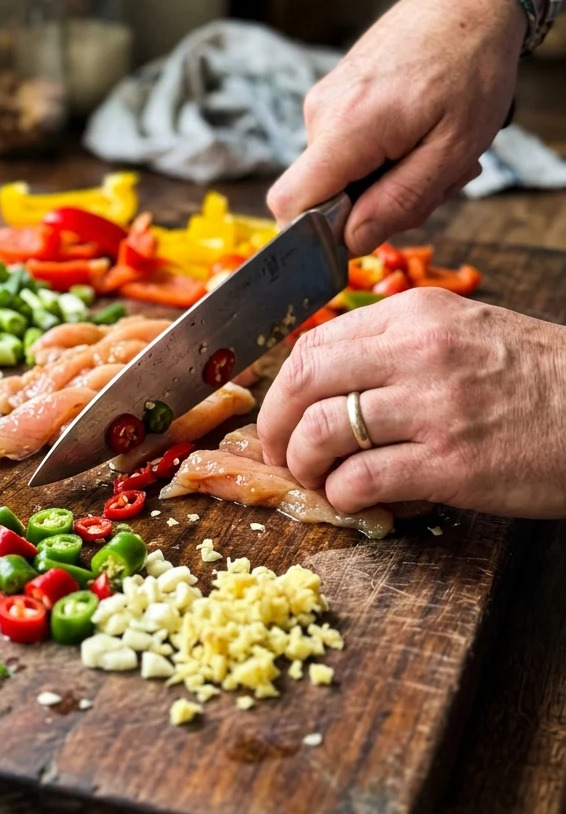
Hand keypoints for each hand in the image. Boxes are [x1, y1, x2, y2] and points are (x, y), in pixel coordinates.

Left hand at [257, 288, 565, 518]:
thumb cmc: (538, 377)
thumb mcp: (465, 331)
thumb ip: (397, 344)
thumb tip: (331, 380)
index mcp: (417, 313)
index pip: (315, 342)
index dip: (284, 386)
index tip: (282, 413)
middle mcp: (418, 350)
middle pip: (304, 381)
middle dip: (276, 424)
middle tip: (279, 452)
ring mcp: (433, 406)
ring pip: (323, 431)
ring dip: (305, 464)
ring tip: (317, 479)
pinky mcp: (452, 463)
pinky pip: (362, 480)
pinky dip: (344, 496)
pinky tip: (355, 500)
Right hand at [267, 0, 523, 255]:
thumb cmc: (471, 67)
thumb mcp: (453, 150)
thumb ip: (399, 201)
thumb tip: (350, 241)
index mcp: (345, 129)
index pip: (289, 205)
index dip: (319, 234)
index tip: (370, 227)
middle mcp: (320, 112)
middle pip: (321, 195)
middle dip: (372, 204)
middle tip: (433, 179)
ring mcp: (322, 100)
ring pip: (337, 173)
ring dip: (385, 177)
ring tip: (432, 148)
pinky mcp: (332, 93)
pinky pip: (343, 147)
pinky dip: (381, 154)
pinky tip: (417, 132)